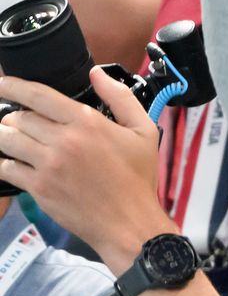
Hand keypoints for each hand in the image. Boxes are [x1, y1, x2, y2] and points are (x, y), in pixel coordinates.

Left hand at [0, 69, 178, 273]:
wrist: (129, 222)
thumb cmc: (139, 178)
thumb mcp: (144, 131)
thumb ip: (120, 97)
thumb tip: (97, 73)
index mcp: (87, 122)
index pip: (38, 95)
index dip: (13, 86)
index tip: (2, 83)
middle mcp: (63, 141)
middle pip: (18, 118)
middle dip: (15, 117)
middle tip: (20, 122)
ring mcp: (48, 165)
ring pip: (7, 140)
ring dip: (6, 136)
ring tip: (12, 139)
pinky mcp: (38, 188)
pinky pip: (6, 168)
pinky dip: (6, 163)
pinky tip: (15, 163)